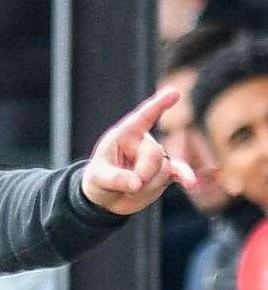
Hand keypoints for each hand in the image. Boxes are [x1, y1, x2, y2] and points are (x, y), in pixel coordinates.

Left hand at [81, 88, 196, 214]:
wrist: (108, 198)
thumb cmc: (100, 179)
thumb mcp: (98, 177)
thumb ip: (117, 179)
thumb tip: (137, 183)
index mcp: (125, 134)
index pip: (143, 117)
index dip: (158, 105)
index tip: (174, 92)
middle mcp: (144, 142)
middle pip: (154, 154)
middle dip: (143, 173)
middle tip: (130, 185)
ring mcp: (157, 158)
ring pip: (163, 169)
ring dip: (148, 185)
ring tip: (131, 189)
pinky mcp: (166, 173)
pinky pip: (179, 173)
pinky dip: (186, 177)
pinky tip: (191, 184)